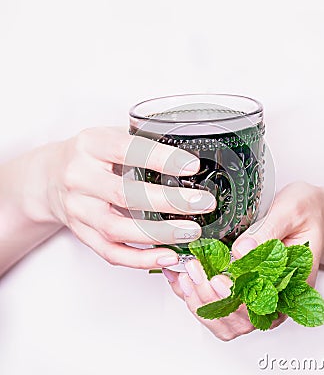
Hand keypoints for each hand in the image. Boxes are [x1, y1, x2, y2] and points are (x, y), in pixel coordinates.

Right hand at [43, 127, 215, 268]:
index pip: (129, 151)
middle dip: (170, 201)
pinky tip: (168, 255)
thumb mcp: (109, 136)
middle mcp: (80, 177)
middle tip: (202, 203)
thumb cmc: (89, 156)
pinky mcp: (81, 233)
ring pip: (118, 229)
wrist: (50, 177)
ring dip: (160, 234)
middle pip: (126, 194)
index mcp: (91, 145)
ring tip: (191, 232)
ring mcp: (78, 209)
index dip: (162, 160)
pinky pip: (111, 252)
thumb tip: (188, 154)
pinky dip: (142, 259)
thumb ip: (141, 142)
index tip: (191, 167)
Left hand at [164, 182, 323, 339]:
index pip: (261, 304)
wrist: (316, 215)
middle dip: (210, 298)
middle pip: (239, 319)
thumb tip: (241, 252)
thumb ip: (267, 232)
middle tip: (194, 269)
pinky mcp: (248, 288)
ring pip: (226, 319)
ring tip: (186, 274)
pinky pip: (220, 305)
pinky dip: (196, 296)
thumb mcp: (290, 212)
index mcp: (292, 281)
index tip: (216, 278)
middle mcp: (277, 296)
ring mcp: (261, 295)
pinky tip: (181, 277)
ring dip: (201, 302)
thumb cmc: (308, 213)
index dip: (235, 297)